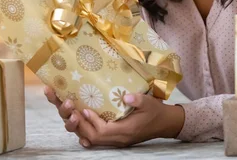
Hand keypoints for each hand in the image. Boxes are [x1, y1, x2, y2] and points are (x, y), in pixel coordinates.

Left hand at [44, 86, 184, 147]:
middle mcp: (119, 139)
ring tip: (72, 115)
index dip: (91, 122)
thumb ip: (137, 100)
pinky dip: (87, 134)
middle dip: (80, 125)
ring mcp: (117, 141)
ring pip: (93, 140)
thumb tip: (125, 96)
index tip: (84, 109)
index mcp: (126, 131)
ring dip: (81, 129)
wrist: (165, 123)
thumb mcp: (149, 102)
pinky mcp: (116, 138)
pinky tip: (80, 125)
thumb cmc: (156, 111)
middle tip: (72, 110)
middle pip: (94, 138)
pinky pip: (98, 140)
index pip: (103, 131)